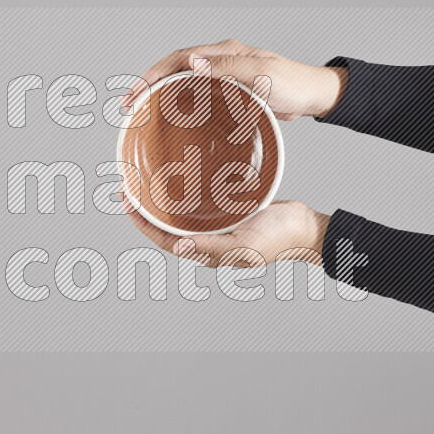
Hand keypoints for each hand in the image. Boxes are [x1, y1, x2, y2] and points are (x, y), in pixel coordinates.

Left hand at [123, 197, 330, 267]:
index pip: (165, 241)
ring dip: (164, 204)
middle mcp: (209, 242)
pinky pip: (201, 206)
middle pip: (168, 229)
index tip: (127, 205)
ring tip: (147, 186)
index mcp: (209, 253)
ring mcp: (219, 228)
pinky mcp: (230, 214)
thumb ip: (214, 246)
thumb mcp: (245, 244)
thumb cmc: (279, 238)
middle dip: (147, 213)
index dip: (143, 225)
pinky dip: (186, 195)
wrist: (305, 227)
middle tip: (129, 191)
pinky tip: (181, 180)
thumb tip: (181, 247)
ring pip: (182, 217)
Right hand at [126, 39, 347, 119]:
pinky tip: (173, 117)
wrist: (312, 96)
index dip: (153, 74)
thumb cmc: (292, 84)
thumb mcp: (261, 75)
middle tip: (129, 104)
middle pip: (174, 68)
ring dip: (161, 92)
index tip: (136, 92)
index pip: (178, 58)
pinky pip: (198, 94)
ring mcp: (224, 75)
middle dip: (148, 83)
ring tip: (142, 110)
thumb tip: (193, 62)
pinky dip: (180, 102)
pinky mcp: (230, 90)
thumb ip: (228, 68)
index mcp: (224, 52)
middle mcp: (220, 60)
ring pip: (183, 81)